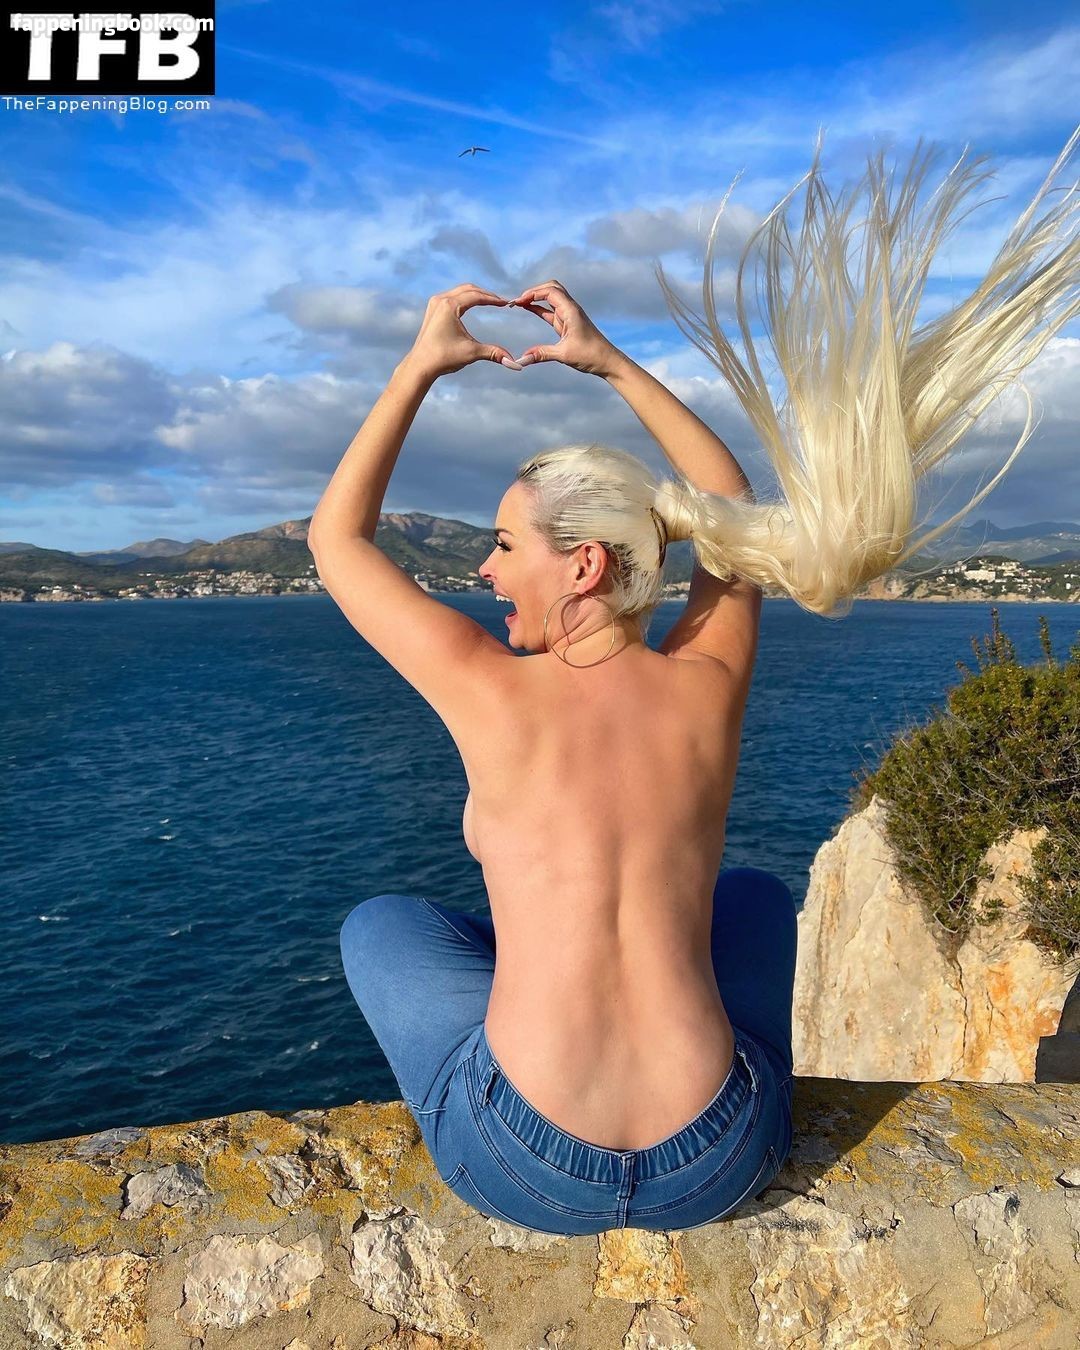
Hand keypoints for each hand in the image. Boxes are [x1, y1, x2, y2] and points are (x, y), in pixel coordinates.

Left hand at [405, 283, 523, 378]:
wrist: (421, 365)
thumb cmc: (443, 358)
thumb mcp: (471, 353)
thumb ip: (493, 353)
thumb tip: (514, 362)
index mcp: (449, 306)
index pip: (476, 296)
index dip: (493, 299)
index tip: (506, 303)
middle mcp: (441, 300)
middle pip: (469, 289)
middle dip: (486, 294)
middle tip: (500, 302)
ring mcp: (435, 303)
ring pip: (460, 291)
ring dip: (476, 294)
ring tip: (490, 302)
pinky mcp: (433, 309)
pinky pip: (453, 297)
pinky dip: (465, 298)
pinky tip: (474, 305)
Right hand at [506, 279, 621, 376]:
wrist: (607, 361)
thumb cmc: (591, 355)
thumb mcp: (564, 355)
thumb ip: (542, 354)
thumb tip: (521, 359)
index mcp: (571, 311)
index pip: (550, 291)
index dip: (533, 293)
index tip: (518, 302)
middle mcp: (570, 309)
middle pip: (550, 288)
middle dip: (533, 291)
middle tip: (517, 301)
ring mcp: (569, 315)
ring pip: (550, 297)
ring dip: (535, 298)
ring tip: (518, 304)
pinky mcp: (566, 323)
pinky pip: (550, 311)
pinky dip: (538, 308)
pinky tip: (527, 309)